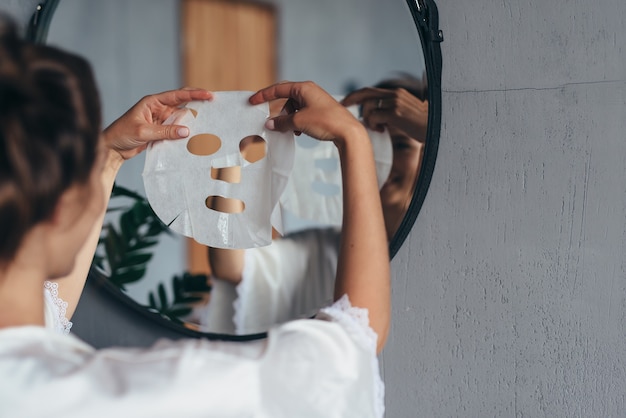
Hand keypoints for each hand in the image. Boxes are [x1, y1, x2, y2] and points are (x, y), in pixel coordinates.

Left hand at [102, 87, 212, 162]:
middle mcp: (158, 109)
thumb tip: (186, 131)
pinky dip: (185, 133)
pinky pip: (176, 130)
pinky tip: (195, 136)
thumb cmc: (122, 134)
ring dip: (193, 121)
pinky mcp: (160, 131)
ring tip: (208, 123)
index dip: (194, 94)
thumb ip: (165, 131)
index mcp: (153, 102)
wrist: (112, 147)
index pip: (177, 95)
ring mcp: (160, 120)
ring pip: (181, 119)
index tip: (209, 95)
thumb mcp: (143, 132)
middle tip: (215, 105)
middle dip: (198, 104)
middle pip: (182, 104)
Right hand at [249, 81, 364, 145]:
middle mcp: (310, 91)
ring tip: (289, 130)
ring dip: (288, 119)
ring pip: (294, 108)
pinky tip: (299, 132)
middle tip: (269, 120)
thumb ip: (281, 122)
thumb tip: (270, 123)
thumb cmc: (325, 122)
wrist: (348, 132)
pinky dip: (297, 122)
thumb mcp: (298, 122)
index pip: (278, 88)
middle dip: (278, 110)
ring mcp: (316, 100)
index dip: (263, 95)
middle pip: (286, 98)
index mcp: (303, 88)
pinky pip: (302, 114)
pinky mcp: (320, 111)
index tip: (252, 101)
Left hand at [341, 87, 427, 141]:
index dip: (356, 95)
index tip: (345, 101)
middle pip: (366, 94)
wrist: (436, 130)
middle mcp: (395, 94)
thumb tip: (376, 118)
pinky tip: (382, 130)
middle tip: (342, 106)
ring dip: (368, 119)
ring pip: (369, 107)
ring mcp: (395, 103)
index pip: (371, 90)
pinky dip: (373, 125)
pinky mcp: (396, 113)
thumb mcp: (405, 115)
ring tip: (378, 127)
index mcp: (397, 93)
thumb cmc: (422, 127)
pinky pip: (374, 117)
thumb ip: (390, 113)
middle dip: (351, 99)